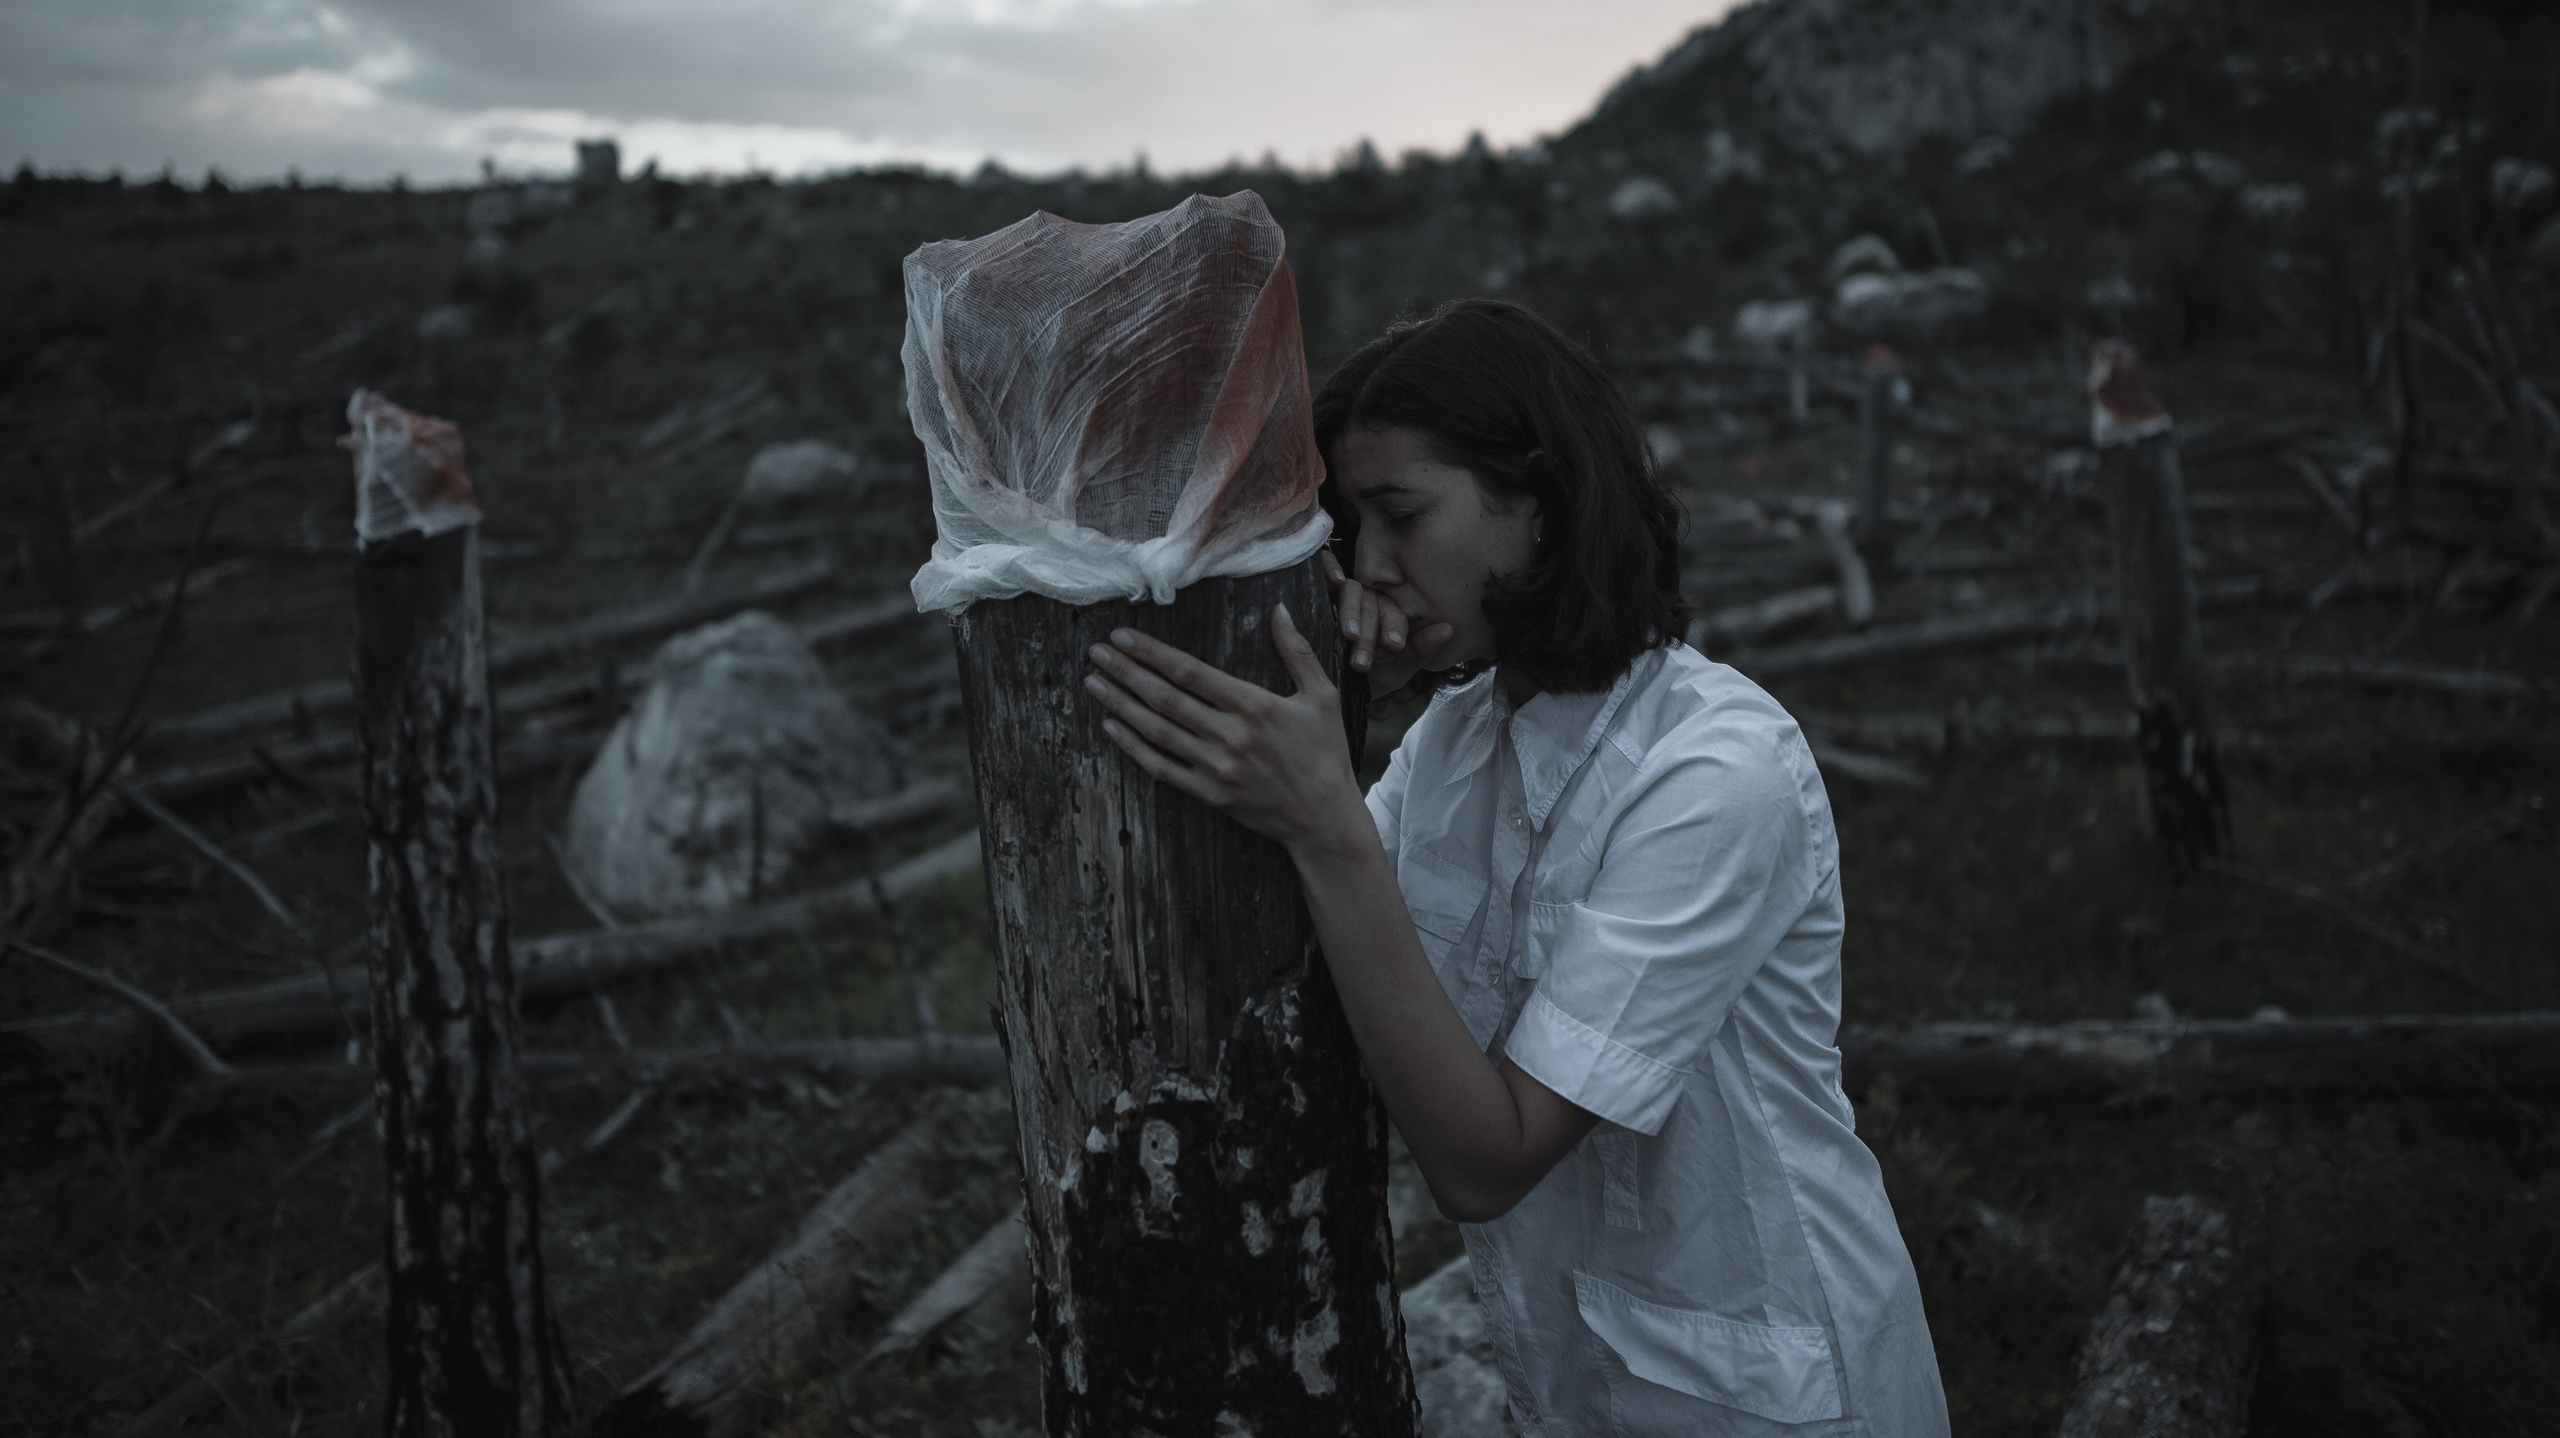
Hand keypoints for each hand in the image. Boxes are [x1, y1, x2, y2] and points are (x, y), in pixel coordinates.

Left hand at [1083, 603, 1369, 856]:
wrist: (1324, 818)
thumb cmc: (1325, 753)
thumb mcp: (1322, 697)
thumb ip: (1297, 651)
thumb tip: (1280, 610)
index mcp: (1254, 705)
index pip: (1190, 672)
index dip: (1152, 652)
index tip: (1123, 637)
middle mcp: (1230, 735)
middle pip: (1165, 698)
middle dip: (1126, 672)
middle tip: (1096, 653)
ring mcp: (1215, 767)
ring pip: (1156, 731)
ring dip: (1120, 704)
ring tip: (1093, 682)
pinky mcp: (1209, 794)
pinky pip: (1161, 767)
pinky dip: (1133, 747)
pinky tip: (1112, 726)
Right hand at [1321, 550, 1454, 704]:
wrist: (1336, 695)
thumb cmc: (1372, 679)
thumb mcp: (1399, 669)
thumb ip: (1423, 649)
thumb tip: (1448, 629)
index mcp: (1387, 615)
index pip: (1393, 612)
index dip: (1394, 626)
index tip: (1394, 645)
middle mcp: (1366, 601)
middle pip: (1370, 603)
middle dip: (1368, 633)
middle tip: (1363, 660)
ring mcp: (1341, 596)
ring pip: (1350, 591)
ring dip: (1350, 613)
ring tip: (1350, 635)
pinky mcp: (1318, 591)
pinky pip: (1325, 567)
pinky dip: (1330, 569)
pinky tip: (1335, 581)